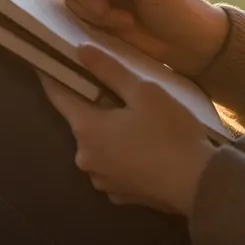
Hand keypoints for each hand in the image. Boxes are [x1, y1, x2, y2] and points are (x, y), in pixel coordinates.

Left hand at [38, 43, 217, 215]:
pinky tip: (144, 148)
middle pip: (82, 123)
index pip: (58, 97)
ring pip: (99, 146)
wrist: (199, 184)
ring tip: (136, 121)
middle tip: (117, 91)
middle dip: (94, 106)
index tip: (46, 62)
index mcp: (86, 130)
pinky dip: (122, 154)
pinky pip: (113, 166)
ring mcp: (101, 180)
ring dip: (109, 132)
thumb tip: (79, 49)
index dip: (52, 77)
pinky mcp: (119, 195)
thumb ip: (108, 69)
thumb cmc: (170, 132)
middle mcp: (85, 158)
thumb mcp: (143, 92)